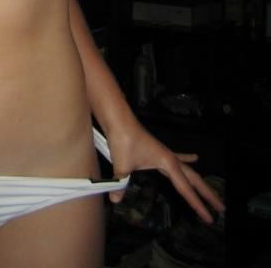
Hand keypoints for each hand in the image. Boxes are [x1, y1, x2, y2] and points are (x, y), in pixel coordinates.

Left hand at [105, 120, 224, 223]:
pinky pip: (177, 157)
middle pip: (194, 179)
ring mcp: (165, 154)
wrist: (119, 119)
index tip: (210, 218)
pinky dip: (187, 158)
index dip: (198, 205)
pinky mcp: (158, 150)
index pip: (186, 189)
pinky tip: (195, 157)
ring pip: (188, 170)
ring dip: (199, 181)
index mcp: (168, 163)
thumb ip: (121, 184)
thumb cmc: (123, 141)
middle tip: (222, 208)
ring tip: (211, 190)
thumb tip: (115, 200)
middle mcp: (170, 159)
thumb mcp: (122, 166)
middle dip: (208, 194)